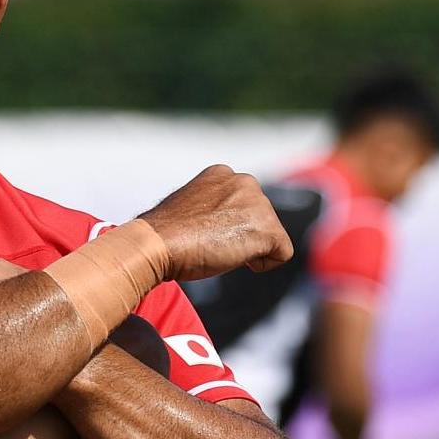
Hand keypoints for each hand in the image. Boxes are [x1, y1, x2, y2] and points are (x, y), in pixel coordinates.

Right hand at [139, 165, 291, 281]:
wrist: (157, 244)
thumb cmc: (163, 234)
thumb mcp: (188, 210)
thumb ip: (210, 210)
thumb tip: (214, 226)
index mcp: (222, 174)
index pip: (243, 206)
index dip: (227, 228)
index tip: (204, 235)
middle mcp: (244, 181)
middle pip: (260, 220)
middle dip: (241, 238)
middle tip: (209, 245)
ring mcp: (258, 203)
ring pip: (269, 236)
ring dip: (247, 250)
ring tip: (217, 250)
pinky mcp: (268, 228)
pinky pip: (282, 253)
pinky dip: (263, 264)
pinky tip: (235, 260)